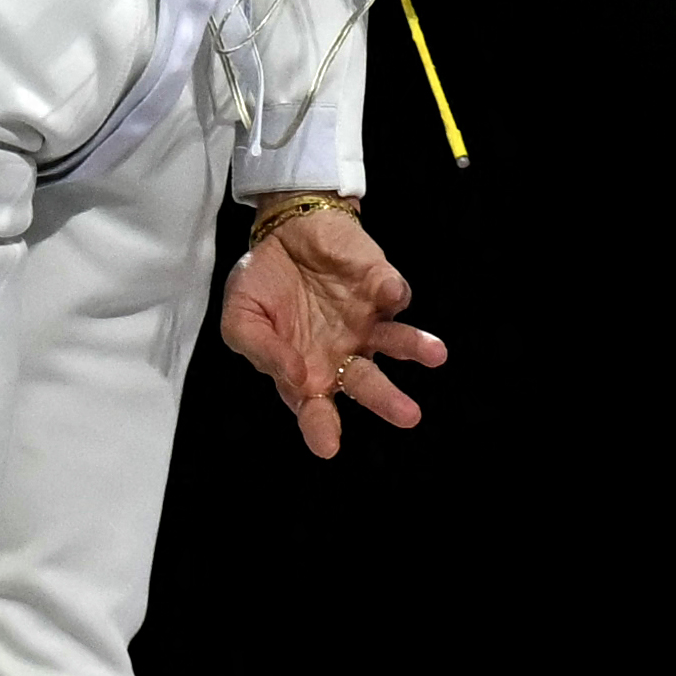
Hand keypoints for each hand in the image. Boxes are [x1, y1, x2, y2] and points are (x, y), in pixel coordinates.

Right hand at [221, 208, 444, 459]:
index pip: (316, 410)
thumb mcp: (240, 318)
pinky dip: (393, 293)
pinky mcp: (380, 284)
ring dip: (414, 346)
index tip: (329, 447)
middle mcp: (342, 353)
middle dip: (388, 400)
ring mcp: (366, 320)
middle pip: (369, 383)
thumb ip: (262, 351)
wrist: (283, 228)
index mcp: (305, 371)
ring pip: (396, 341)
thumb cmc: (260, 282)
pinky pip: (393, 293)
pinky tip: (388, 292)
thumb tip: (296, 377)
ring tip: (435, 355)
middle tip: (409, 415)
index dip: (322, 429)